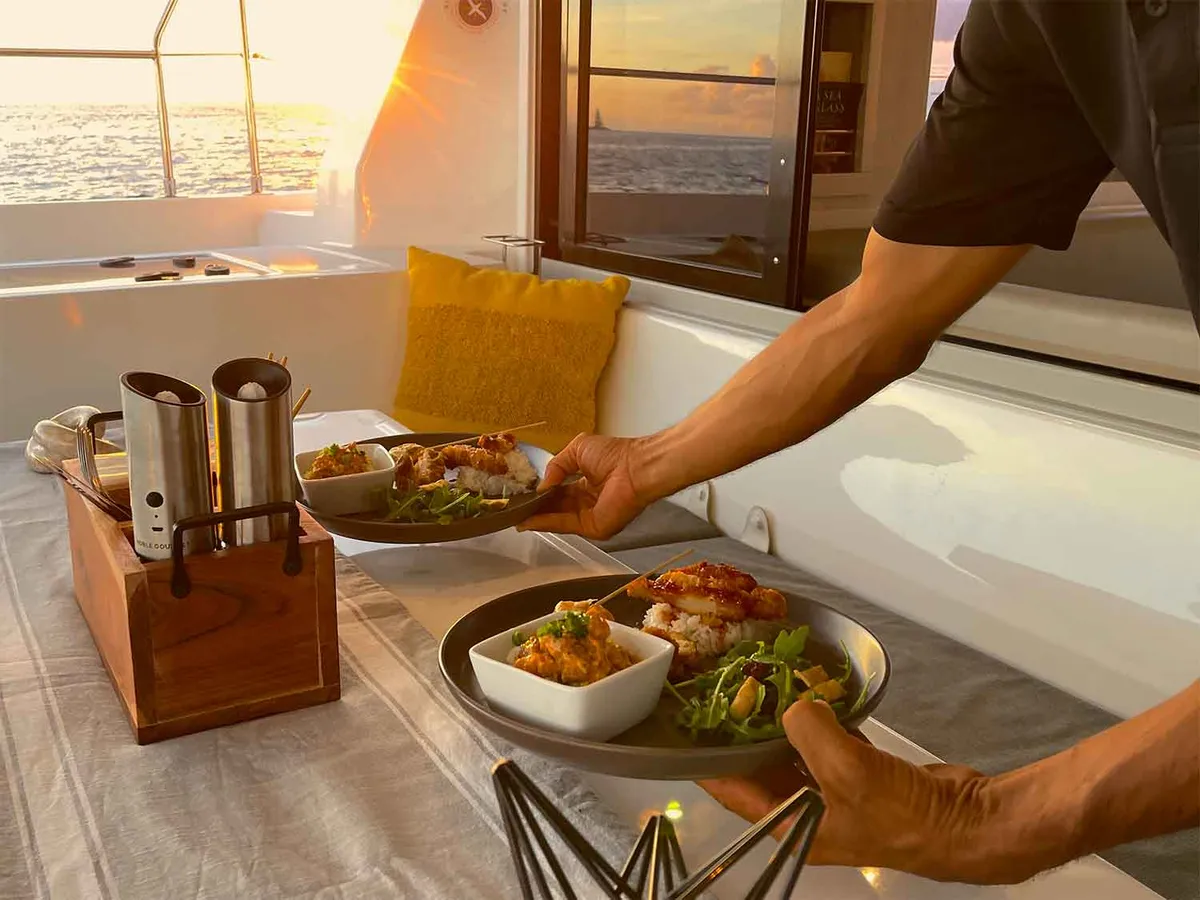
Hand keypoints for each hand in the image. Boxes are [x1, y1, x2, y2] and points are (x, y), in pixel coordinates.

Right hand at [517, 434, 654, 539]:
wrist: (635, 466)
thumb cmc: (614, 454)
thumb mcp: (577, 450)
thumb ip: (556, 466)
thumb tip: (542, 485)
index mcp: (588, 483)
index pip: (560, 493)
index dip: (542, 494)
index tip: (523, 495)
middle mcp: (588, 502)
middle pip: (556, 509)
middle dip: (535, 508)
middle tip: (513, 508)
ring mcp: (591, 517)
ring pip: (557, 519)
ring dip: (536, 517)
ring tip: (514, 514)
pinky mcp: (593, 528)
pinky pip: (565, 525)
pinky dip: (546, 522)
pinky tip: (528, 519)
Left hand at [700, 701, 1006, 883]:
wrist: (968, 824)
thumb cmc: (902, 812)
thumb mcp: (844, 767)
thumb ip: (807, 729)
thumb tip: (795, 703)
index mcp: (794, 826)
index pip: (734, 794)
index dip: (710, 762)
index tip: (689, 729)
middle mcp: (809, 815)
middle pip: (761, 772)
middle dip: (745, 737)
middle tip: (729, 695)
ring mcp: (837, 798)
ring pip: (796, 757)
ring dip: (784, 727)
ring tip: (767, 688)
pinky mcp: (865, 779)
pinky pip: (830, 747)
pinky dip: (822, 725)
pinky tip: (816, 697)